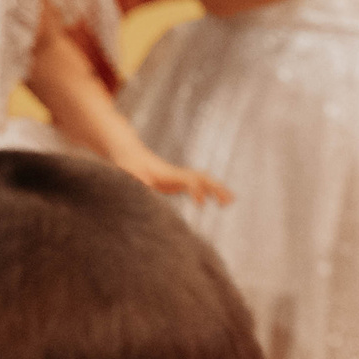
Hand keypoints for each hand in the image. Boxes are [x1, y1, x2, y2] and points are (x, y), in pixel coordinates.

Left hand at [111, 143, 234, 204]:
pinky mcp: (176, 182)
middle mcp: (176, 174)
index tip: (201, 205)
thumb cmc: (128, 165)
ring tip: (231, 201)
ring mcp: (178, 177)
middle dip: (216, 189)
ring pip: (203, 181)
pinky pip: (198, 186)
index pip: (188, 181)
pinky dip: (209, 192)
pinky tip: (217, 201)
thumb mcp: (130, 173)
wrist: (129, 153)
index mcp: (166, 174)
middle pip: (202, 178)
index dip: (196, 191)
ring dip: (217, 190)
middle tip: (228, 202)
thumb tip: (147, 185)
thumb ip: (139, 180)